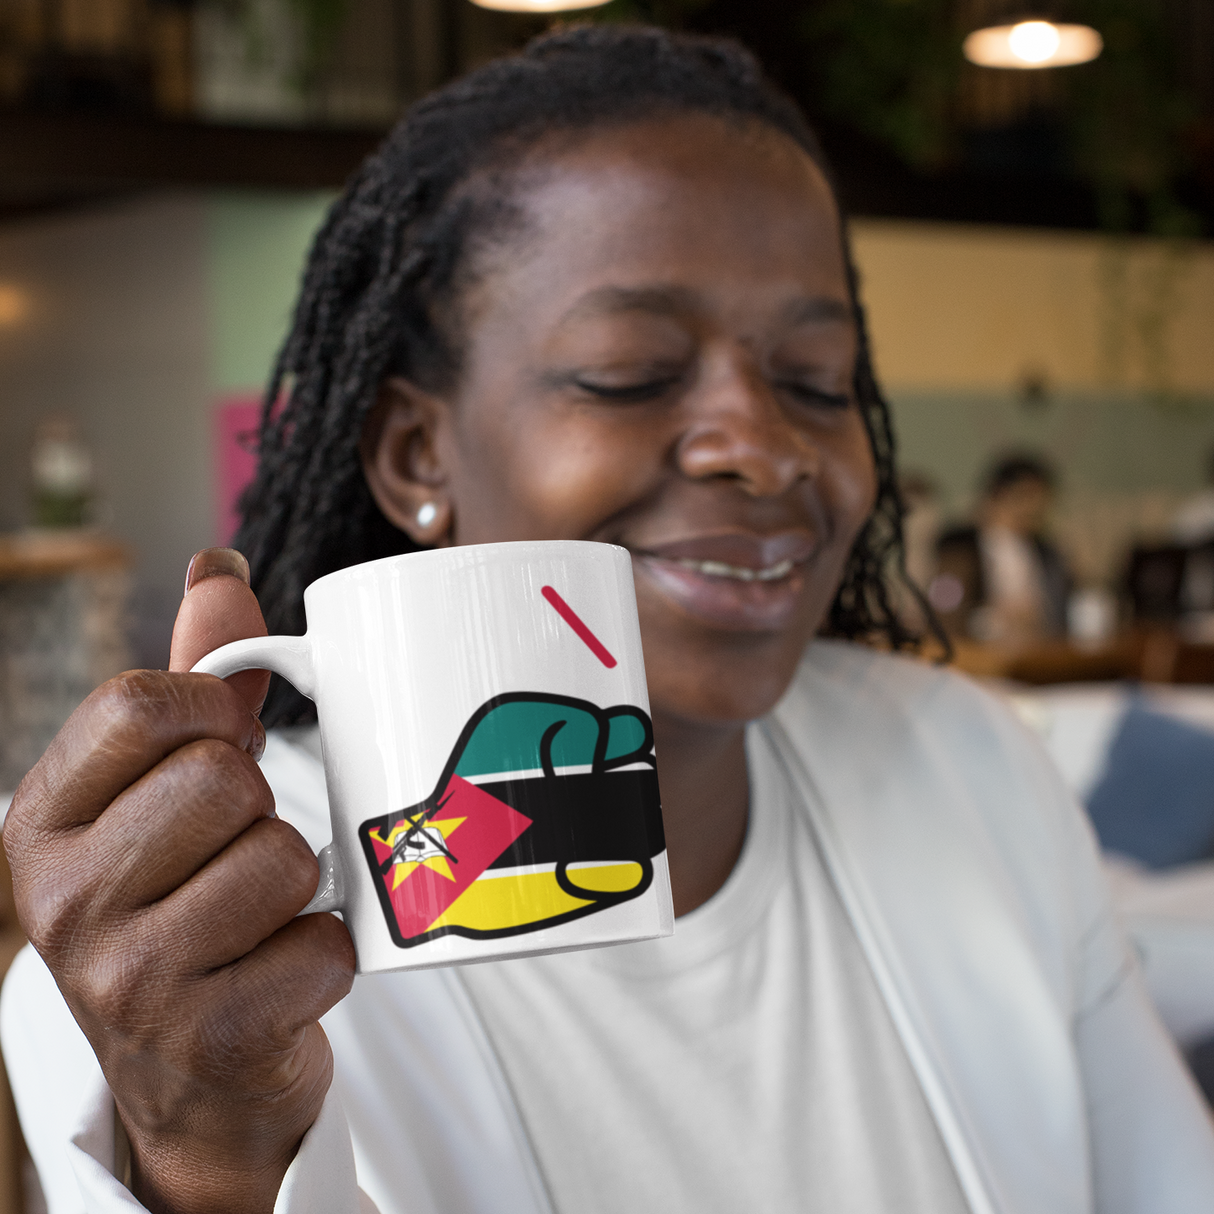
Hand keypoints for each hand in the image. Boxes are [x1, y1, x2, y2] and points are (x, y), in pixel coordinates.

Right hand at [4, 549, 355, 1213]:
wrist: (189, 1077)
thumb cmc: (182, 902)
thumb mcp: (161, 792)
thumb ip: (193, 682)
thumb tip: (218, 570)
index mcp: (42, 821)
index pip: (139, 704)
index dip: (213, 708)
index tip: (228, 740)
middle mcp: (63, 901)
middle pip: (224, 780)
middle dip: (261, 810)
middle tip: (237, 853)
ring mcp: (125, 981)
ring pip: (283, 859)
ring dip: (300, 885)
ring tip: (260, 916)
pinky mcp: (205, 1039)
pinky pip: (322, 946)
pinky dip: (329, 953)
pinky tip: (284, 971)